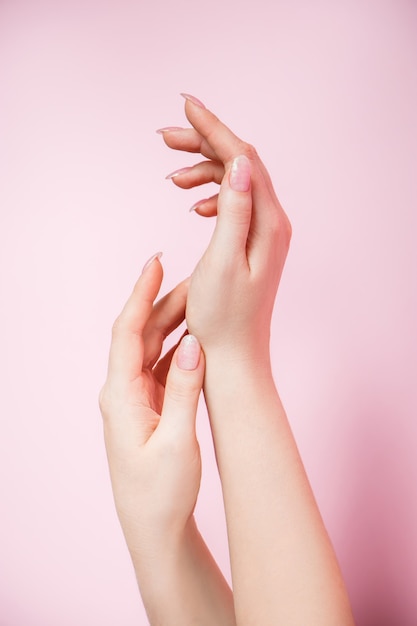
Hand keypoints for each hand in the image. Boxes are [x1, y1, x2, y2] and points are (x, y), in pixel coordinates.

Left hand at [99, 255, 204, 549]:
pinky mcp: (148, 407)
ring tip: (202, 300)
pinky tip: (200, 337)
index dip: (140, 294)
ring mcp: (134, 398)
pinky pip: (162, 366)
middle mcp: (122, 391)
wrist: (154, 527)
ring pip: (153, 348)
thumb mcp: (179, 441)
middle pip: (142, 334)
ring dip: (175, 323)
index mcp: (121, 396)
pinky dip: (180, 347)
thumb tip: (194, 344)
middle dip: (166, 303)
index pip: (127, 332)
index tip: (156, 263)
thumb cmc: (162, 492)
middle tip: (196, 278)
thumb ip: (184, 390)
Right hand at [159, 95, 291, 363]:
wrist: (232, 356)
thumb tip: (239, 161)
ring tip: (171, 175)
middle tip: (165, 137)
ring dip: (204, 171)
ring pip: (235, 183)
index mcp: (268, 223)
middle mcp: (273, 222)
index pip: (243, 158)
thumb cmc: (222, 318)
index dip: (214, 128)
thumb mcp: (223, 262)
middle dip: (204, 145)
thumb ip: (233, 210)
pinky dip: (211, 196)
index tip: (185, 104)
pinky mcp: (252, 244)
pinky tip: (194, 205)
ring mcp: (264, 233)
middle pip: (240, 164)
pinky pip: (233, 205)